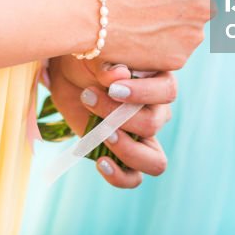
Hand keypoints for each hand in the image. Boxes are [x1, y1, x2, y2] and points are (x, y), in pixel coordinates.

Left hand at [48, 56, 175, 187]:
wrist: (68, 77)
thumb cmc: (86, 61)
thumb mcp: (92, 56)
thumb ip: (107, 65)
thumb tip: (120, 74)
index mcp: (158, 81)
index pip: (166, 92)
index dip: (143, 94)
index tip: (113, 90)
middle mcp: (157, 111)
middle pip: (154, 124)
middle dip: (119, 116)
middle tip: (89, 99)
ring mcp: (143, 137)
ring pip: (155, 161)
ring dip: (128, 151)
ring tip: (103, 135)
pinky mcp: (125, 156)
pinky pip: (134, 178)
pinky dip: (119, 176)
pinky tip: (100, 162)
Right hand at [92, 0, 215, 70]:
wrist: (89, 14)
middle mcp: (207, 7)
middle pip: (202, 0)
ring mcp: (193, 36)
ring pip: (190, 26)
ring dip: (175, 21)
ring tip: (144, 17)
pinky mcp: (178, 59)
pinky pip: (176, 48)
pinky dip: (164, 43)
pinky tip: (142, 34)